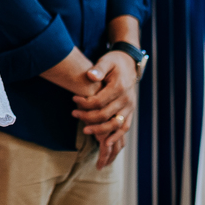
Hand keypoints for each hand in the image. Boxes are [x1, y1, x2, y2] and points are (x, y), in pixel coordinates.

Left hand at [71, 50, 137, 168]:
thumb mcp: (106, 61)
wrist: (129, 64)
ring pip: (115, 124)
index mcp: (119, 87)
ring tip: (85, 130)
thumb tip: (90, 75)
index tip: (73, 99)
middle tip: (74, 114)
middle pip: (105, 115)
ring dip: (100, 130)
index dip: (85, 103)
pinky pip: (125, 127)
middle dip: (88, 117)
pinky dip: (116, 136)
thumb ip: (98, 69)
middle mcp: (126, 99)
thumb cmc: (114, 62)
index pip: (99, 101)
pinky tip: (106, 143)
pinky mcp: (130, 112)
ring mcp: (130, 107)